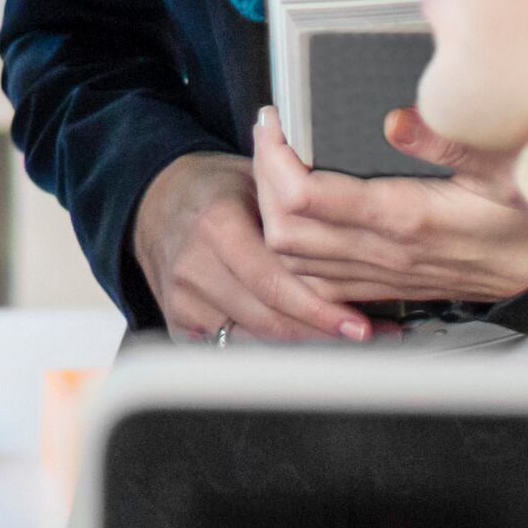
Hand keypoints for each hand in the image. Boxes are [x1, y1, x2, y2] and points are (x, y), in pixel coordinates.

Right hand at [130, 149, 368, 341]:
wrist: (157, 202)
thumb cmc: (215, 191)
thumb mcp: (255, 180)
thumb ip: (295, 207)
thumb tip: (356, 228)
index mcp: (217, 226)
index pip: (274, 282)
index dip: (319, 311)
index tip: (360, 326)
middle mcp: (195, 266)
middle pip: (268, 319)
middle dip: (323, 334)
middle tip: (370, 336)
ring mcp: (184, 299)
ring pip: (254, 340)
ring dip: (304, 346)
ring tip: (348, 342)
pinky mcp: (179, 322)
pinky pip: (233, 347)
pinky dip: (271, 347)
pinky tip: (304, 344)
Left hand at [248, 112, 527, 308]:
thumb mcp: (507, 164)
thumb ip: (450, 142)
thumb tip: (396, 119)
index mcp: (405, 218)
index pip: (305, 196)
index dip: (275, 157)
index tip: (274, 119)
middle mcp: (385, 254)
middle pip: (285, 230)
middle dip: (263, 178)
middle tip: (269, 134)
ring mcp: (384, 276)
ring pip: (294, 261)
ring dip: (273, 214)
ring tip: (277, 166)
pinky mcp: (390, 287)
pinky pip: (320, 282)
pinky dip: (295, 252)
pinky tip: (298, 217)